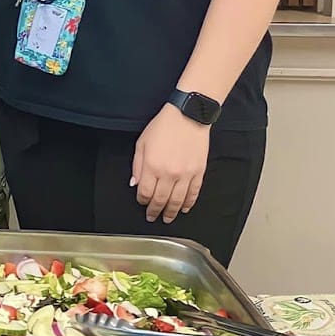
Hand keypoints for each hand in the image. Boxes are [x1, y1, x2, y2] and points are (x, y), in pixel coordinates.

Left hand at [130, 103, 209, 223]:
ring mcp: (186, 174)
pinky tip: (184, 208)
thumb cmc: (162, 127)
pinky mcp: (199, 172)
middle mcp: (169, 173)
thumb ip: (137, 166)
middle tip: (153, 217)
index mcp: (152, 166)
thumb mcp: (141, 143)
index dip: (142, 201)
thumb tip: (135, 184)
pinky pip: (194, 193)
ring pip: (178, 200)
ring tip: (167, 218)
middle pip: (161, 199)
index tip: (142, 203)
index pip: (145, 192)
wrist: (188, 117)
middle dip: (155, 211)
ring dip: (171, 212)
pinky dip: (188, 203)